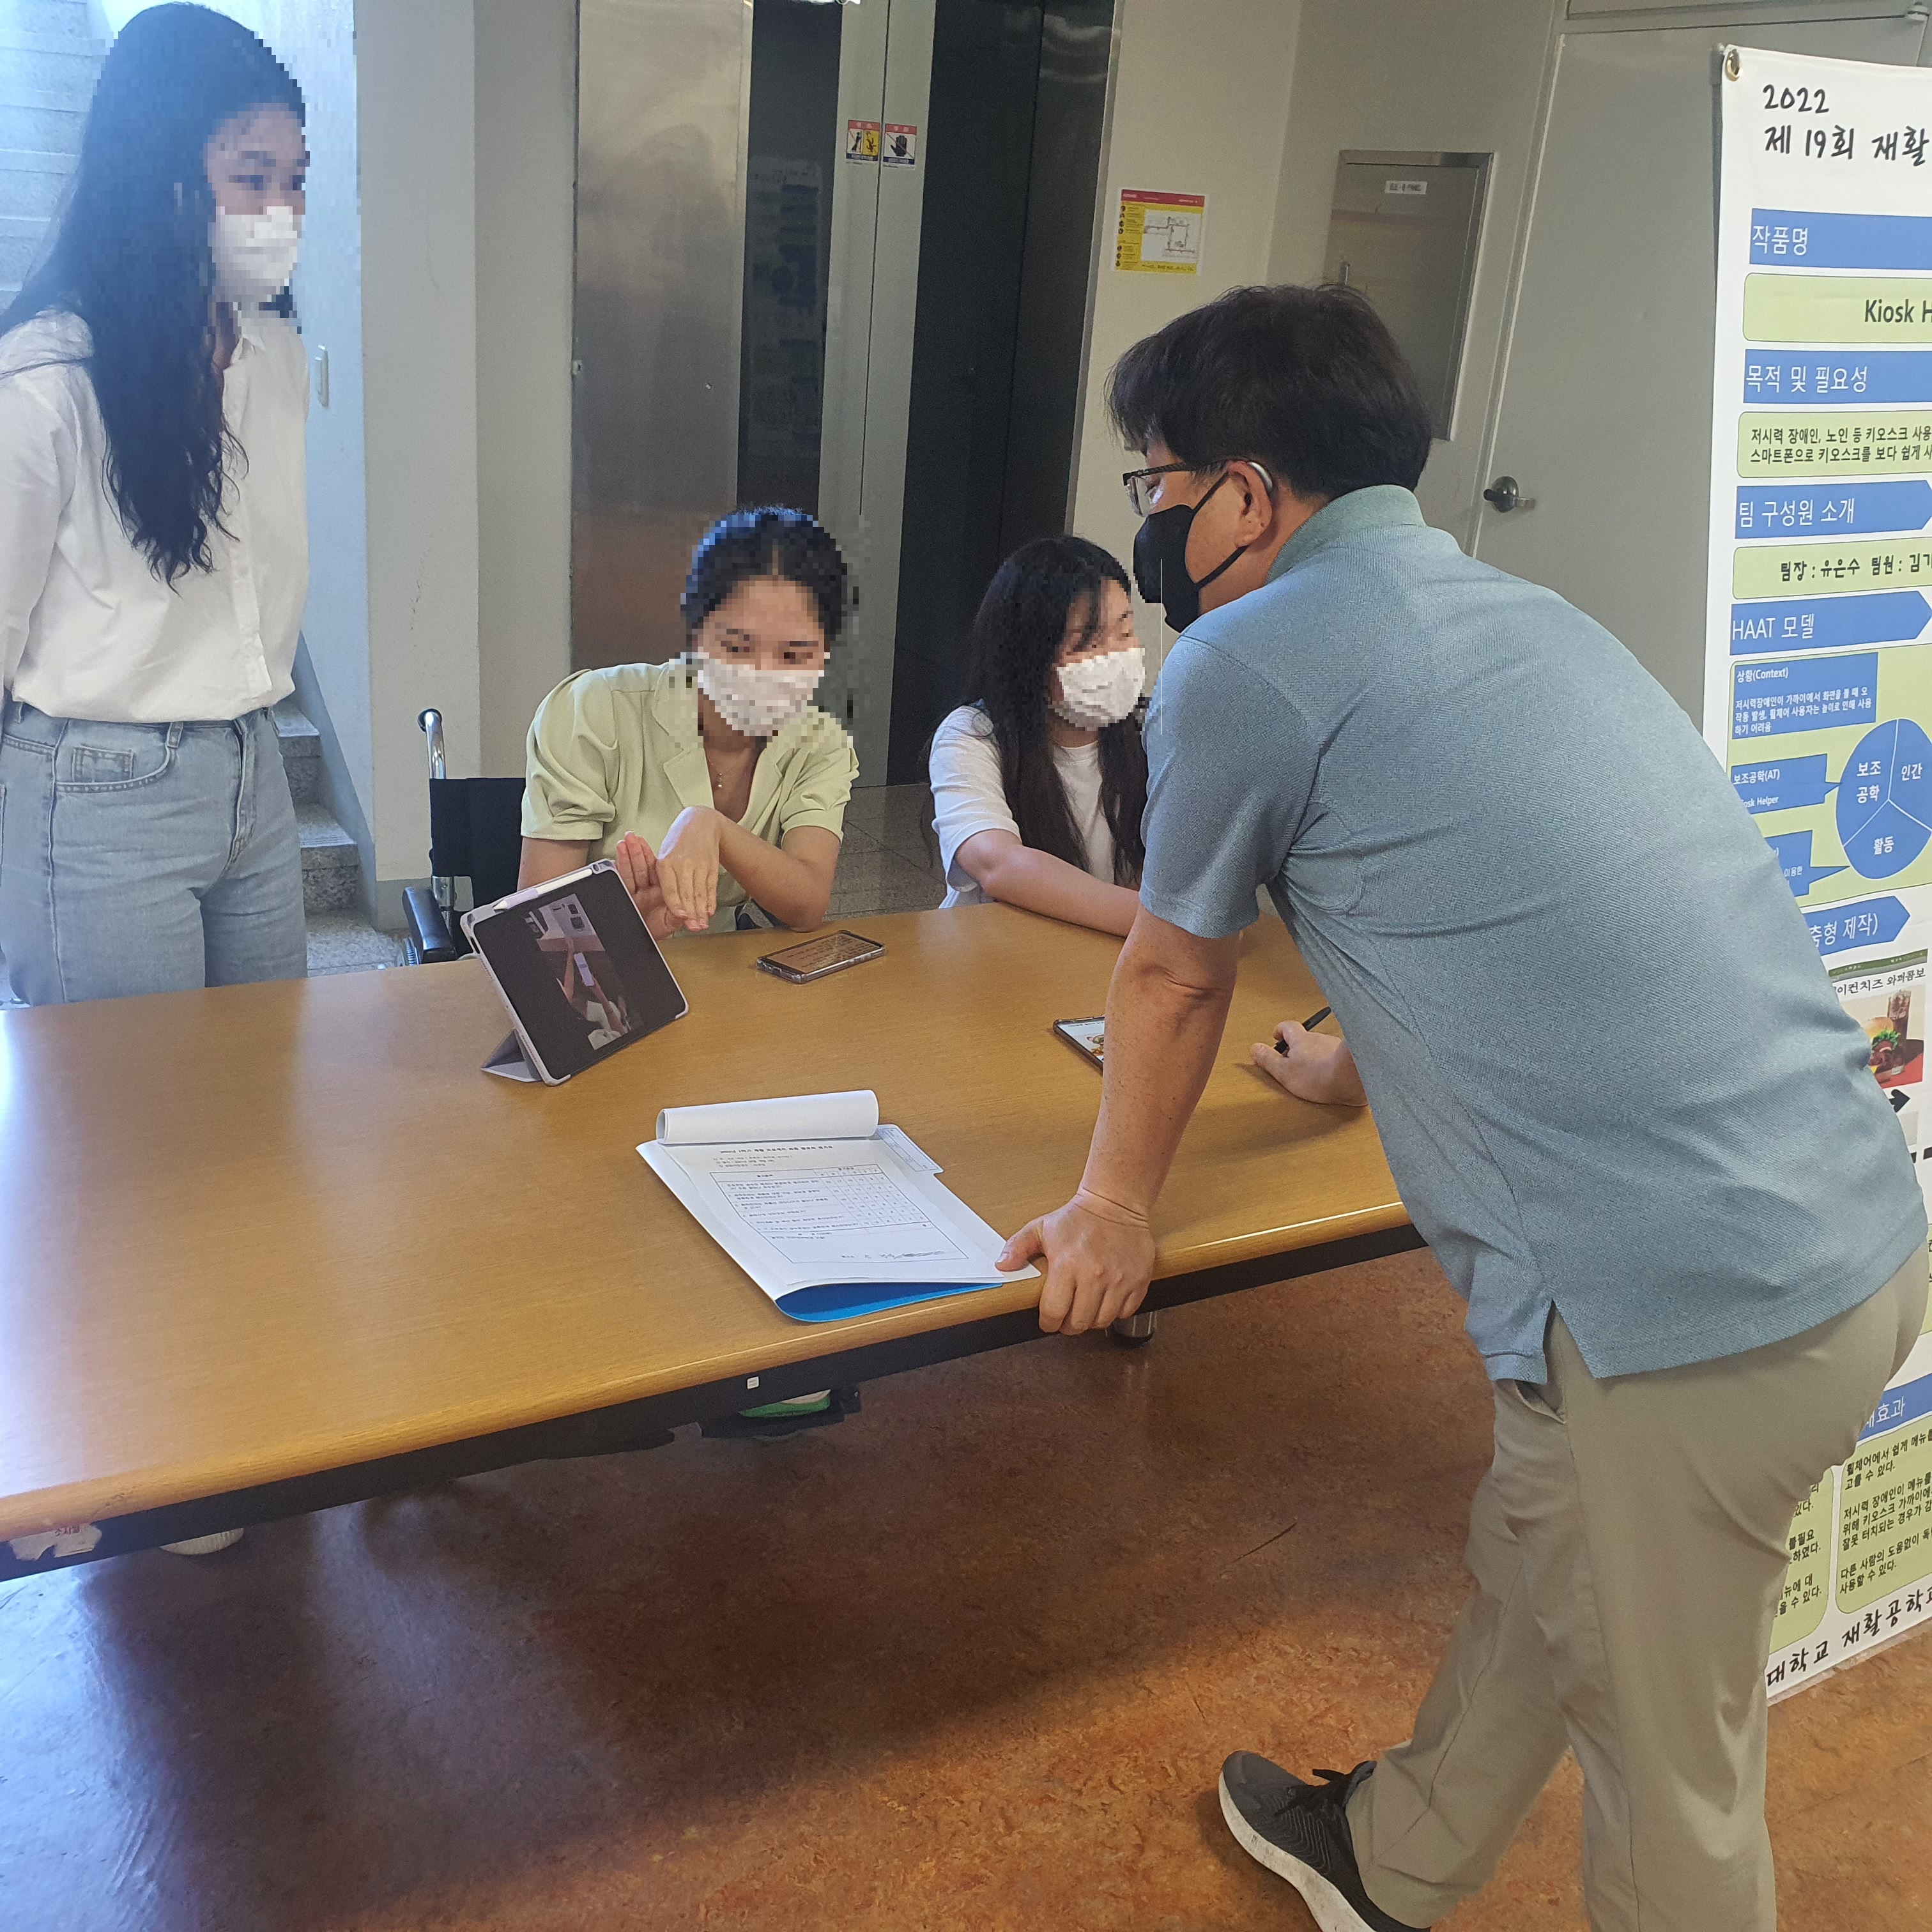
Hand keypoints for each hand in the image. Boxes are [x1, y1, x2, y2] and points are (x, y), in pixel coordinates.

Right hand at [612, 833, 681, 941]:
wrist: (638, 946)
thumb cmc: (654, 933)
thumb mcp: (668, 925)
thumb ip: (676, 917)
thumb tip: (684, 912)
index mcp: (662, 892)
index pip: (658, 872)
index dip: (651, 858)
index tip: (647, 846)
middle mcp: (647, 890)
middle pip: (642, 867)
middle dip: (636, 852)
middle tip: (632, 838)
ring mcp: (634, 893)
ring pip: (630, 872)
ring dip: (625, 857)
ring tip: (622, 844)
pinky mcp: (623, 897)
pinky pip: (620, 882)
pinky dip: (617, 871)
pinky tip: (614, 860)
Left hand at [654, 808, 723, 932]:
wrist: (700, 822)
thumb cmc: (679, 840)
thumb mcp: (664, 855)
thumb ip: (664, 878)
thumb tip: (665, 901)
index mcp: (666, 862)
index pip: (671, 888)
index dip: (676, 903)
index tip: (680, 916)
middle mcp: (683, 863)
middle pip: (688, 893)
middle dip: (691, 913)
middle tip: (693, 927)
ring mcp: (699, 865)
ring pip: (700, 892)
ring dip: (701, 911)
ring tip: (701, 924)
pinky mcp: (711, 866)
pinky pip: (711, 887)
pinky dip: (711, 901)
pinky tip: (709, 911)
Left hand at [997, 1188, 1157, 1334]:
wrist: (1115, 1203)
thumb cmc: (1078, 1218)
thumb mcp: (1041, 1228)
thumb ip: (1018, 1247)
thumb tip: (1002, 1266)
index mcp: (1067, 1265)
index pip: (1054, 1312)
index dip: (1048, 1323)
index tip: (1048, 1321)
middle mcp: (1094, 1275)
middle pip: (1079, 1322)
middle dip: (1069, 1326)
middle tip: (1067, 1318)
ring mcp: (1119, 1279)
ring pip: (1102, 1321)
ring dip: (1091, 1321)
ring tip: (1086, 1310)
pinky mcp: (1138, 1280)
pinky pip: (1125, 1312)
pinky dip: (1114, 1312)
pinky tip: (1106, 1300)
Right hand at [1251, 1021, 1366, 1106]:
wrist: (1353, 1079)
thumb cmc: (1319, 1075)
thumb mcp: (1284, 1071)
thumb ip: (1268, 1060)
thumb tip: (1255, 1049)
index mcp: (1301, 1039)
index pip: (1287, 1026)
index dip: (1280, 1030)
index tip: (1276, 1037)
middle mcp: (1319, 1038)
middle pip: (1305, 1037)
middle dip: (1297, 1047)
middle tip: (1292, 1060)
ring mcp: (1335, 1047)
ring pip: (1321, 1048)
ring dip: (1315, 1057)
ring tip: (1312, 1073)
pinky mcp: (1349, 1058)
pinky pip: (1335, 1057)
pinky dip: (1330, 1064)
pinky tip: (1329, 1078)